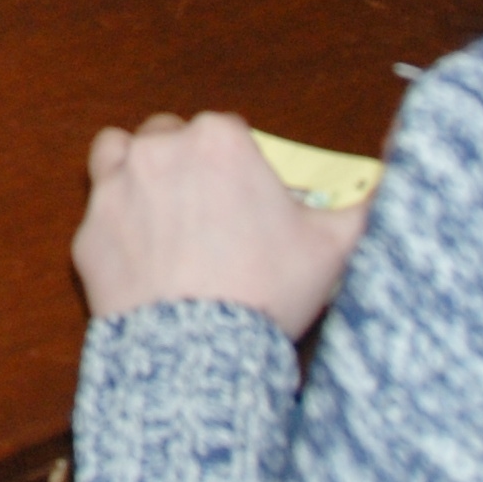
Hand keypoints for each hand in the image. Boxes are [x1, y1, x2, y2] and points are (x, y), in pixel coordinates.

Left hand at [70, 112, 366, 337]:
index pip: (227, 129)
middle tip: (209, 207)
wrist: (198, 352)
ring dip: (137, 170)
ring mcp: (115, 188)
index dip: (241, 160)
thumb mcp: (335, 246)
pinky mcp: (88, 231)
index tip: (249, 194)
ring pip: (119, 153)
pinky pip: (98, 214)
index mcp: (219, 140)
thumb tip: (394, 177)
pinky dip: (115, 228)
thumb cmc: (266, 292)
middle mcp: (160, 150)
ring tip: (162, 210)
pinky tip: (141, 257)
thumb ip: (366, 202)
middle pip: (171, 135)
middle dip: (188, 161)